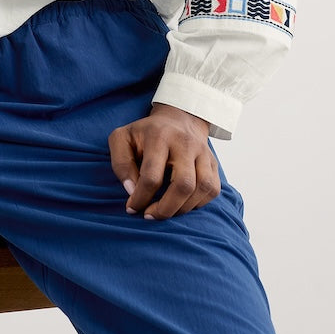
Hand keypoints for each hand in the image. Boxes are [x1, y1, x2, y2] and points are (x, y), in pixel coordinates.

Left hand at [108, 102, 220, 219]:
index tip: (132, 207)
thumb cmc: (145, 133)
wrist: (178, 118)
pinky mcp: (213, 162)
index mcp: (159, 136)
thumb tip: (131, 190)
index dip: (141, 197)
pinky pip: (212, 190)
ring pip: (202, 189)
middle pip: (184, 185)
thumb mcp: (122, 138)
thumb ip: (121, 163)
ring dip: (182, 208)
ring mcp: (203, 153)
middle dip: (166, 209)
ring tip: (165, 211)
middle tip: (150, 215)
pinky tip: (181, 203)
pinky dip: (198, 203)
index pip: (152, 175)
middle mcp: (185, 143)